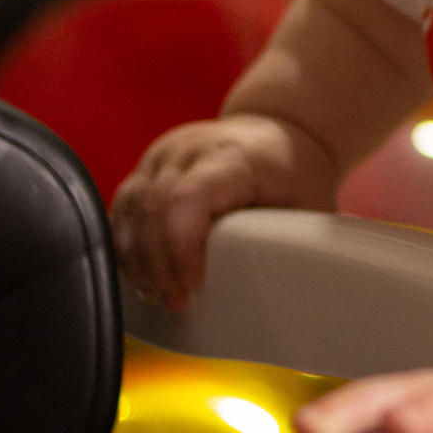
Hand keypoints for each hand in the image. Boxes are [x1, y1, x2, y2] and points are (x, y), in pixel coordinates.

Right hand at [111, 111, 337, 310]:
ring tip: (159, 294)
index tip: (193, 282)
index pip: (188, 197)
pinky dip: (128, 245)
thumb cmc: (295, 172)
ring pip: (130, 209)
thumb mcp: (309, 205)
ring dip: (139, 260)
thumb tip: (294, 294)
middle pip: (153, 209)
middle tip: (176, 302)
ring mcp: (162, 154)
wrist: (280, 129)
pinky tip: (143, 274)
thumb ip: (293, 244)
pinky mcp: (147, 167)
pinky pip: (123, 208)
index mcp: (232, 155)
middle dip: (159, 264)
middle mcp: (188, 148)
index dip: (181, 245)